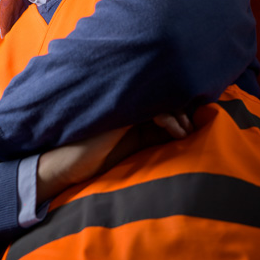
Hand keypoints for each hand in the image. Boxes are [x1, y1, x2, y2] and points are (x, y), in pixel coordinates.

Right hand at [36, 111, 193, 203]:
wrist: (67, 165)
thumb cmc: (97, 157)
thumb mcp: (134, 146)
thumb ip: (153, 136)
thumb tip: (183, 132)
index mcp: (129, 106)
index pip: (160, 98)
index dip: (178, 108)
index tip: (191, 126)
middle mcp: (126, 101)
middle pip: (162, 94)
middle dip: (182, 109)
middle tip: (191, 129)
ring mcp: (123, 103)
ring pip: (160, 98)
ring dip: (178, 114)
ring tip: (186, 132)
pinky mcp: (121, 110)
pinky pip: (153, 106)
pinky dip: (169, 118)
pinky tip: (176, 131)